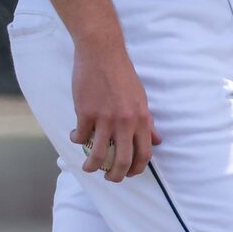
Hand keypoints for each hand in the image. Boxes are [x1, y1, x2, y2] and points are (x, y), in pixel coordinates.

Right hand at [70, 34, 158, 182]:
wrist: (102, 53)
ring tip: (88, 168)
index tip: (130, 174)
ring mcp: (105, 118)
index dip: (137, 168)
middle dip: (116, 176)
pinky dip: (77, 140)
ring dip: (92, 167)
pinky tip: (75, 137)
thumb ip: (147, 122)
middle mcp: (126, 122)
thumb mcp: (141, 99)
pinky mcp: (86, 113)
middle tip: (110, 178)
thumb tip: (156, 141)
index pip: (145, 153)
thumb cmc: (122, 75)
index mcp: (142, 118)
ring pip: (99, 154)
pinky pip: (81, 136)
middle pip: (123, 160)